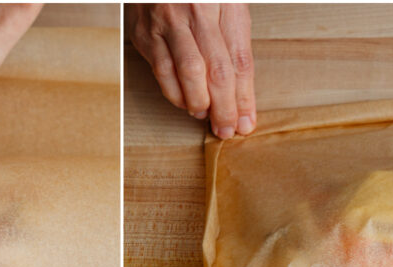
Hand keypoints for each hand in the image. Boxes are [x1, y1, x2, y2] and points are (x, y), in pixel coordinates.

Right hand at [127, 4, 254, 138]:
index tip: (247, 120)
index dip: (245, 95)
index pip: (240, 58)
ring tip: (208, 117)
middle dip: (225, 107)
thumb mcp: (227, 5)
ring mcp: (168, 21)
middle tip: (228, 128)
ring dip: (200, 103)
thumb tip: (241, 94)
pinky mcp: (145, 32)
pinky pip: (162, 70)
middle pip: (217, 69)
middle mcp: (197, 11)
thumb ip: (235, 43)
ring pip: (189, 72)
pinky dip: (175, 93)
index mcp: (226, 3)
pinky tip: (186, 103)